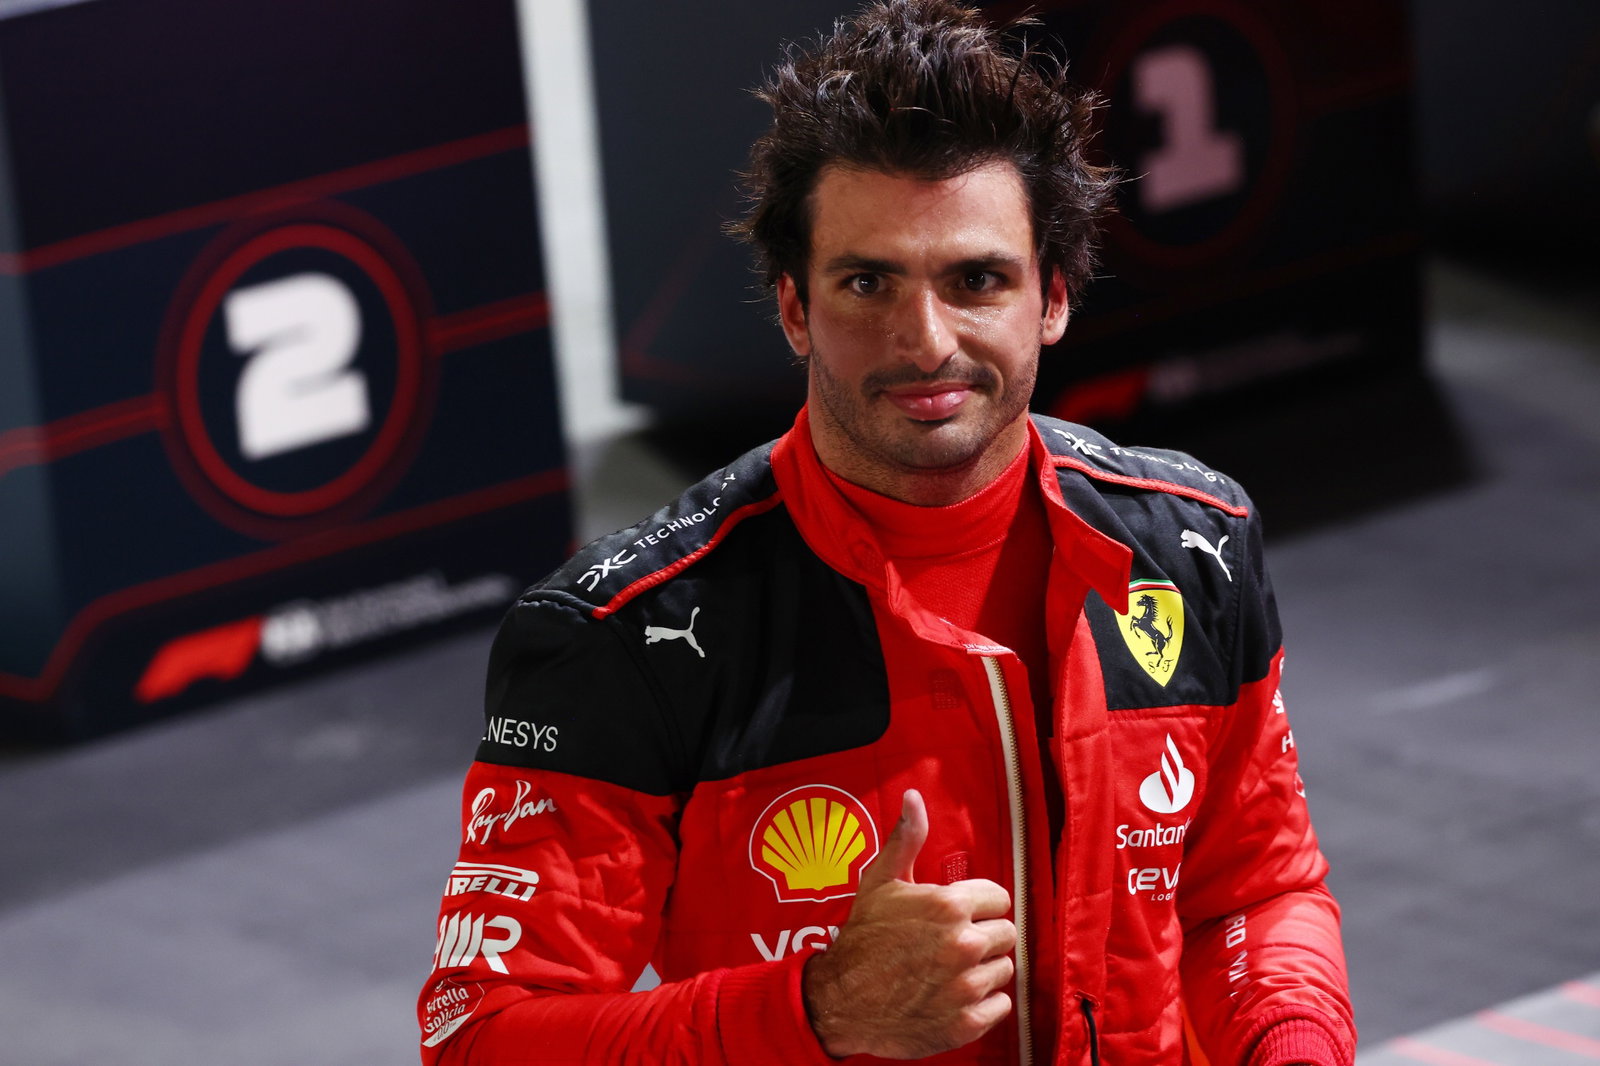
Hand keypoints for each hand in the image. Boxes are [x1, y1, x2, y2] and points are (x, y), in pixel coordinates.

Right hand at [801, 790, 1017, 1058]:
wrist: (841, 1001)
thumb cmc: (862, 940)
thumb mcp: (880, 882)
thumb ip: (906, 838)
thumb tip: (913, 798)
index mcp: (948, 906)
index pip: (1000, 899)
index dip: (980, 906)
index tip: (961, 916)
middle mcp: (962, 944)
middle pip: (1006, 934)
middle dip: (983, 937)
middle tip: (953, 945)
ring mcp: (966, 986)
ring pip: (1004, 969)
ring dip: (983, 970)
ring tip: (951, 971)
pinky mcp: (966, 1022)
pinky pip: (1001, 1005)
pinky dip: (984, 1004)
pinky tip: (957, 996)